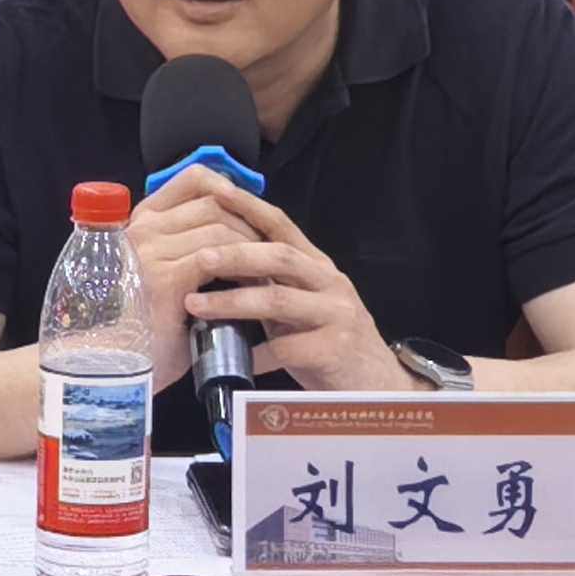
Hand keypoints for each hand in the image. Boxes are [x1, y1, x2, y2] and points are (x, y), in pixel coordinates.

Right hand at [127, 165, 262, 390]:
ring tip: (265, 271)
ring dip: (251, 248)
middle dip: (249, 224)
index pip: (193, 179)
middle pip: (214, 203)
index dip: (230, 190)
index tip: (250, 214)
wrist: (104, 367)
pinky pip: (217, 258)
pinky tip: (254, 287)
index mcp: (139, 222)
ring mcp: (152, 250)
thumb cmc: (133, 330)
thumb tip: (228, 250)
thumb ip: (181, 255)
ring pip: (220, 227)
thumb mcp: (153, 278)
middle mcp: (143, 228)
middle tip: (268, 251)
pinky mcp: (166, 278)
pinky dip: (242, 270)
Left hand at [183, 180, 418, 392]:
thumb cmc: (328, 343)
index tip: (215, 192)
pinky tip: (231, 361)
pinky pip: (287, 349)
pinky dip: (255, 354)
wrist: (379, 383)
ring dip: (233, 302)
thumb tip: (214, 263)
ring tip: (196, 306)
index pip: (281, 225)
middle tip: (199, 258)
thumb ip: (268, 284)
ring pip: (279, 300)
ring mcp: (337, 314)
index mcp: (316, 266)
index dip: (249, 206)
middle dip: (235, 255)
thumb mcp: (299, 306)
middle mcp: (329, 282)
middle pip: (280, 257)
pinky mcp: (337, 349)